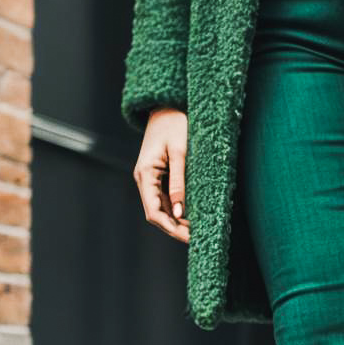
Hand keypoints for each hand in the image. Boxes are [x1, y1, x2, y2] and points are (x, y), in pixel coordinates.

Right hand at [133, 106, 189, 242]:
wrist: (167, 105)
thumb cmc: (175, 124)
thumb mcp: (180, 153)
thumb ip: (179, 183)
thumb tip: (180, 213)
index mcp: (145, 174)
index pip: (154, 213)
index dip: (172, 229)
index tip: (191, 238)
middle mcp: (144, 179)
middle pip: (157, 215)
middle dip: (176, 229)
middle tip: (199, 239)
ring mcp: (150, 179)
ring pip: (162, 209)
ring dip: (178, 222)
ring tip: (199, 230)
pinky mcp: (159, 176)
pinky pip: (166, 199)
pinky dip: (179, 210)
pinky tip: (194, 216)